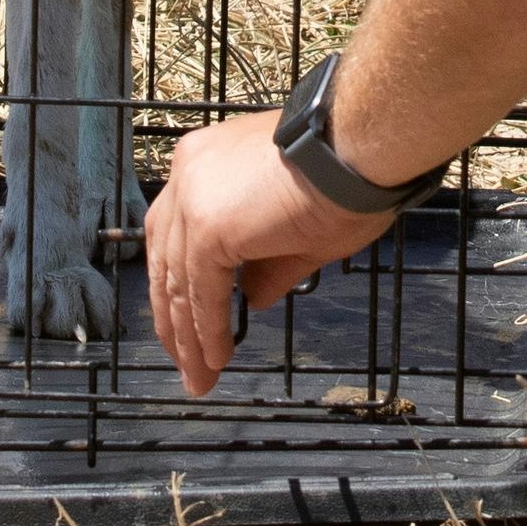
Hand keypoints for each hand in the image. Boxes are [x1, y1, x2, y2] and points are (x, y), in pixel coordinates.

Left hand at [141, 109, 397, 395]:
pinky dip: (207, 331)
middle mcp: (188, 174)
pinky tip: (216, 359)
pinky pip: (201, 293)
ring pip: (179, 282)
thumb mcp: (297, 228)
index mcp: (204, 162)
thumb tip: (250, 299)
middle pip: (166, 258)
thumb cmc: (347, 176)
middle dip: (174, 316)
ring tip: (200, 377)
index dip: (179, 281)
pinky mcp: (208, 228)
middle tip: (185, 361)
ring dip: (189, 337)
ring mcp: (193, 200)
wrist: (360, 147)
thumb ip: (265, 265)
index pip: (175, 231)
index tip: (187, 321)